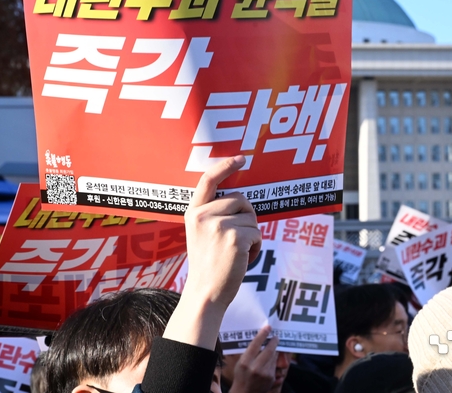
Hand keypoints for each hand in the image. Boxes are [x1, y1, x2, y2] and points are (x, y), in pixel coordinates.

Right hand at [184, 155, 261, 308]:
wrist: (205, 294)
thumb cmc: (209, 266)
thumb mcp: (201, 235)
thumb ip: (214, 215)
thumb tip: (241, 199)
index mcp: (193, 213)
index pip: (208, 180)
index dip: (225, 166)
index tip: (240, 158)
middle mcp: (203, 216)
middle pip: (241, 199)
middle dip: (248, 217)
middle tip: (238, 240)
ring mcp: (218, 226)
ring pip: (252, 217)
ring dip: (252, 234)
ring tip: (238, 252)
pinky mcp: (234, 238)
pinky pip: (258, 233)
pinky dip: (257, 246)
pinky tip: (244, 259)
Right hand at [229, 326, 279, 392]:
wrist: (245, 392)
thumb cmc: (241, 375)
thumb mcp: (241, 362)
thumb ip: (250, 352)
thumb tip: (260, 338)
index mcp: (245, 362)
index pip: (255, 344)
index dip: (262, 334)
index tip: (268, 327)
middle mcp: (255, 368)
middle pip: (269, 350)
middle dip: (273, 342)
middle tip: (275, 337)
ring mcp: (264, 374)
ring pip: (273, 357)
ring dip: (274, 351)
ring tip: (273, 347)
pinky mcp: (271, 378)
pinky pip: (274, 365)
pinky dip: (273, 361)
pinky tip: (269, 361)